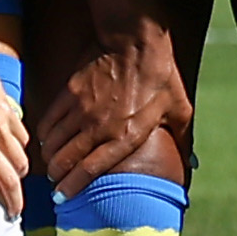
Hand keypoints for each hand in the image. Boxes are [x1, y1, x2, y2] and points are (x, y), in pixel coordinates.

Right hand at [37, 21, 189, 192]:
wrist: (136, 39)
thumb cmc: (161, 75)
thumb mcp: (179, 110)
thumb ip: (183, 141)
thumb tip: (192, 165)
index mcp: (126, 135)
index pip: (90, 170)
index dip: (73, 186)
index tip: (63, 196)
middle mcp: (99, 127)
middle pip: (66, 160)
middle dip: (57, 176)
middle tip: (56, 181)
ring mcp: (81, 110)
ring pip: (54, 143)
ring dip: (49, 157)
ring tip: (51, 163)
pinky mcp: (69, 93)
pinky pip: (49, 120)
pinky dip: (44, 133)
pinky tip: (46, 138)